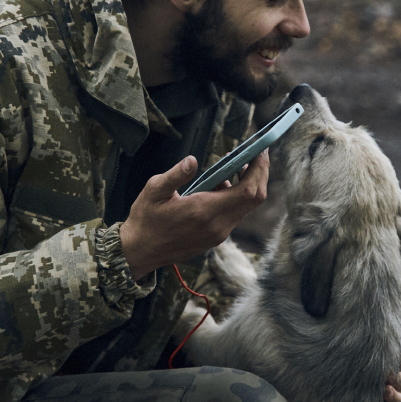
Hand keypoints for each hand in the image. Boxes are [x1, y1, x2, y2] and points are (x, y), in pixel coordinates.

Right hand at [120, 152, 269, 280]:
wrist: (140, 252)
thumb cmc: (146, 219)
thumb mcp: (154, 191)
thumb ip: (176, 175)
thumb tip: (193, 160)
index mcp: (204, 212)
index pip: (247, 191)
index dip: (259, 169)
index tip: (259, 149)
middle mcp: (218, 226)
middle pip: (254, 198)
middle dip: (259, 173)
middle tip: (255, 152)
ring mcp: (219, 234)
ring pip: (246, 206)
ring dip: (247, 183)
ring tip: (233, 163)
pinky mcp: (216, 237)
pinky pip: (235, 213)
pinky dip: (236, 196)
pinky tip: (221, 183)